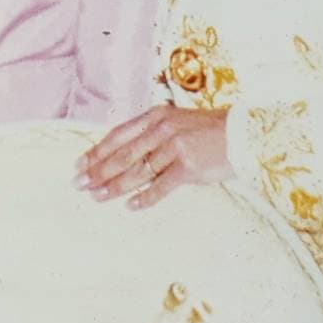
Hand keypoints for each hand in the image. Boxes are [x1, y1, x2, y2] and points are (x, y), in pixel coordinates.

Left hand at [75, 105, 231, 209]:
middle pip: (122, 154)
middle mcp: (161, 129)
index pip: (118, 135)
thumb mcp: (174, 122)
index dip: (97, 150)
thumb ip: (150, 134)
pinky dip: (145, 197)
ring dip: (115, 186)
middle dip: (98, 170)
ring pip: (137, 170)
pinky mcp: (188, 166)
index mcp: (154, 116)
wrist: (241, 134)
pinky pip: (161, 186)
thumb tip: (122, 154)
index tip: (80, 164)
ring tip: (98, 196)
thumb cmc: (206, 131)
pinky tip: (131, 206)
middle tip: (80, 184)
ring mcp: (174, 147)